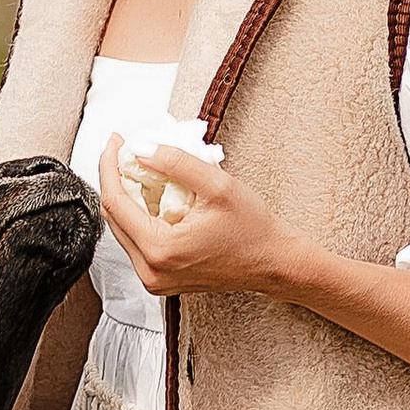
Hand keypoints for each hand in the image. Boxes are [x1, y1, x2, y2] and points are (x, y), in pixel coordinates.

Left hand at [94, 134, 409, 379]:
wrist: (296, 273)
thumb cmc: (268, 231)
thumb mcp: (225, 186)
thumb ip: (180, 162)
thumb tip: (143, 146)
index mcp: (160, 249)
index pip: (117, 197)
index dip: (113, 159)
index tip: (121, 131)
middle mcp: (154, 269)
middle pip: (120, 211)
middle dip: (124, 174)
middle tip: (135, 141)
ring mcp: (163, 278)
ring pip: (134, 224)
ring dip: (141, 192)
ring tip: (157, 161)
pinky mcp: (176, 276)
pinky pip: (151, 236)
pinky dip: (155, 210)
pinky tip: (172, 189)